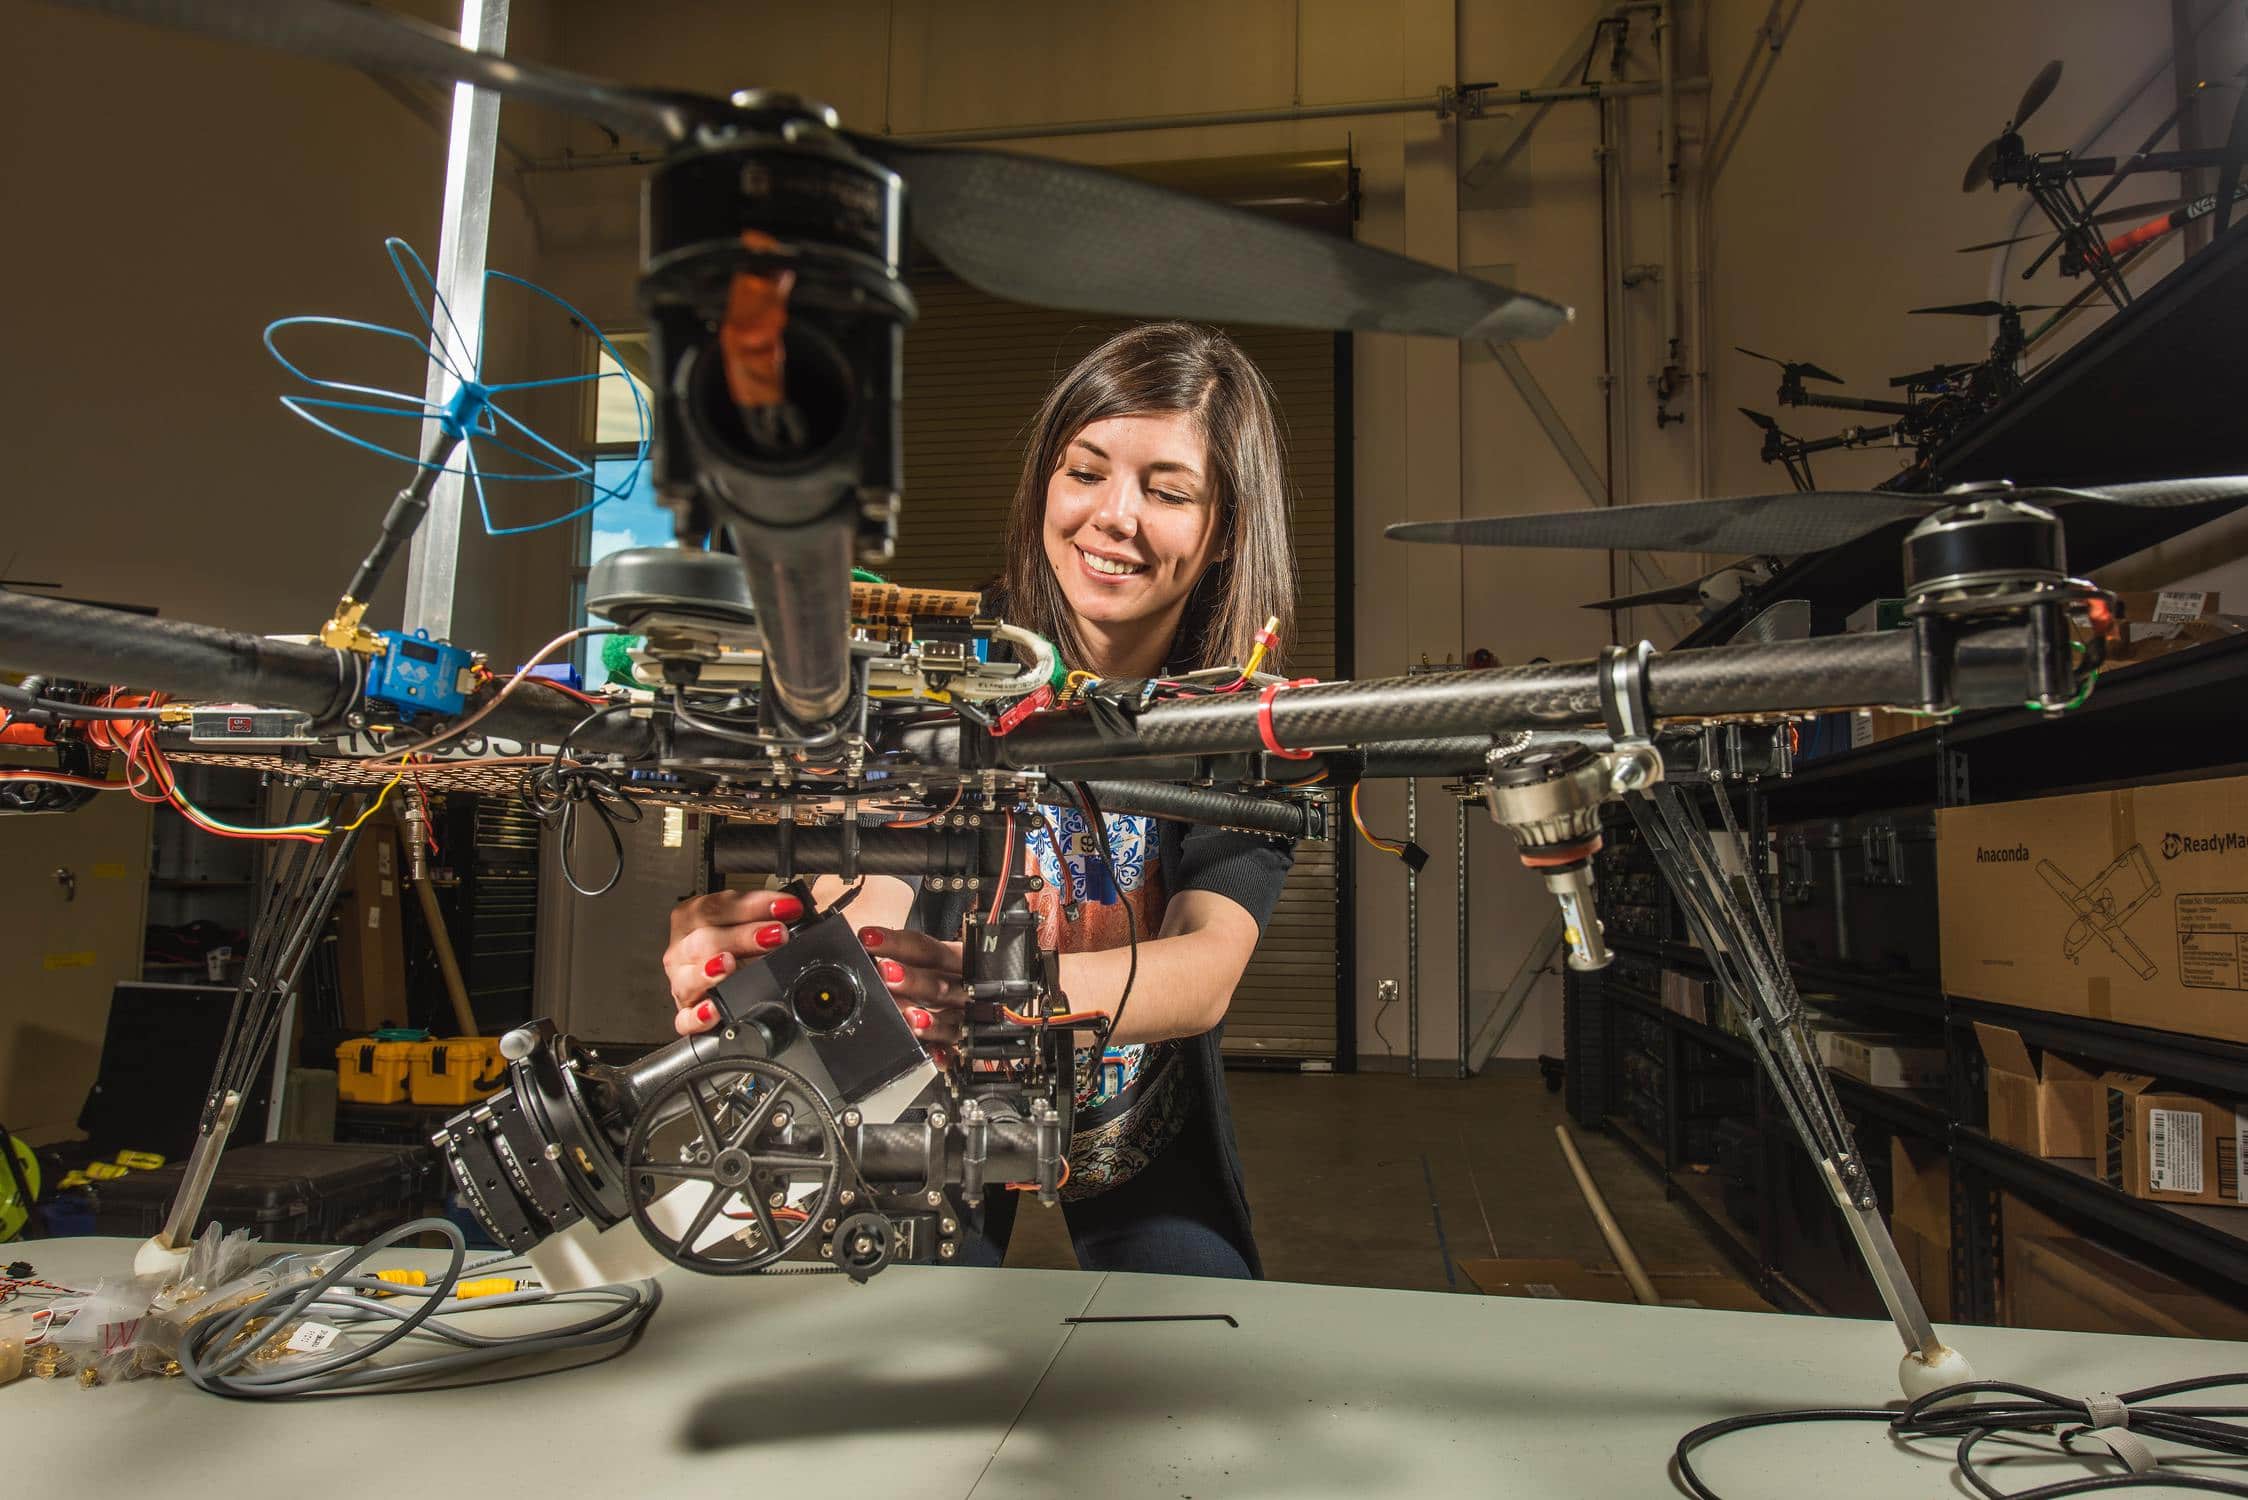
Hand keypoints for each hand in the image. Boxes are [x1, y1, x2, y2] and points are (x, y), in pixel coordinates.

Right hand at [662, 889, 804, 1035]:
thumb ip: (762, 916)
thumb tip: (793, 910)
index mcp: (694, 917)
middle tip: (776, 935)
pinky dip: (698, 1016)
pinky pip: (686, 1018)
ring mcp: (681, 982)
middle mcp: (683, 948)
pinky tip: (712, 1010)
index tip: (787, 907)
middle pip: (705, 939)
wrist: (716, 982)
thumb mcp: (745, 925)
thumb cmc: (731, 949)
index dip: (754, 905)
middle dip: (742, 936)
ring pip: (689, 977)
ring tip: (730, 963)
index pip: (719, 906)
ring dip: (710, 970)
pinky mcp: (685, 1014)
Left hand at [859, 926, 965, 1046]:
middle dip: (912, 979)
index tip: (869, 939)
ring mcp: (968, 1016)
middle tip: (886, 973)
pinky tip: (934, 1054)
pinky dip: (945, 1053)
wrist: (1012, 996)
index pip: (926, 949)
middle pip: (939, 984)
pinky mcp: (967, 1041)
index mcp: (958, 959)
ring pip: (950, 1019)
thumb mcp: (940, 960)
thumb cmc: (956, 976)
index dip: (897, 943)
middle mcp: (964, 986)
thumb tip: (866, 946)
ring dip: (931, 1020)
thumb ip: (908, 955)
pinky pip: (956, 1051)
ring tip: (909, 1017)